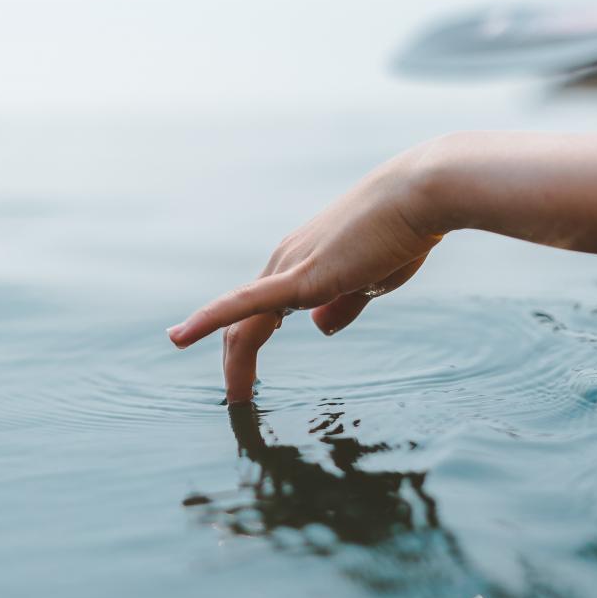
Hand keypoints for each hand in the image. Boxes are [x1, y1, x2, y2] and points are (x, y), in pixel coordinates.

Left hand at [167, 142, 444, 402]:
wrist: (417, 198)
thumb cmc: (400, 235)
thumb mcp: (371, 280)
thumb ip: (344, 304)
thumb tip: (319, 328)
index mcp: (300, 264)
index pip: (260, 311)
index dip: (247, 346)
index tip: (247, 380)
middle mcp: (285, 262)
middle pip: (244, 321)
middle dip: (237, 362)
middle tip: (238, 398)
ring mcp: (288, 266)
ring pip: (244, 323)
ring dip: (235, 363)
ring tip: (236, 399)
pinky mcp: (301, 275)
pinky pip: (245, 302)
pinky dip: (209, 320)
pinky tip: (179, 338)